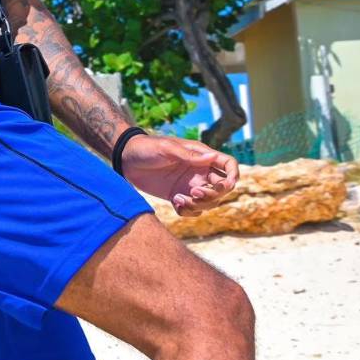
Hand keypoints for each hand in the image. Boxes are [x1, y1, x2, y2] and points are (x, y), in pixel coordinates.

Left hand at [121, 135, 238, 216]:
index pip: (228, 165)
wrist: (125, 158)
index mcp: (201, 156)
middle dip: (213, 195)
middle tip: (194, 194)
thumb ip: (189, 156)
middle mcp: (199, 172)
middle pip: (222, 189)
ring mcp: (189, 185)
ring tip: (179, 200)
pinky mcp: (177, 196)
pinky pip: (192, 210)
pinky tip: (175, 203)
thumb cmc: (147, 148)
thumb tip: (213, 157)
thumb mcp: (167, 149)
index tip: (226, 185)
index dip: (234, 175)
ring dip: (198, 206)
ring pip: (208, 203)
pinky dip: (187, 211)